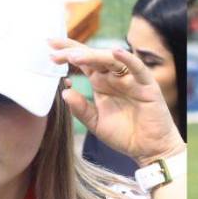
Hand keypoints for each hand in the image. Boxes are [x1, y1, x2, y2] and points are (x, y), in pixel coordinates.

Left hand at [49, 38, 182, 164]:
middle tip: (54, 51)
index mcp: (101, 83)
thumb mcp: (96, 123)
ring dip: (93, 56)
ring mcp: (131, 79)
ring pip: (111, 60)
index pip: (83, 62)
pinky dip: (128, 59)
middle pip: (94, 57)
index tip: (48, 49)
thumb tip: (65, 93)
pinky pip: (138, 69)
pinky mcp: (147, 85)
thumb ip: (81, 109)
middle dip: (74, 52)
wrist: (149, 150)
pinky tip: (115, 52)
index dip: (67, 53)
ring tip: (74, 56)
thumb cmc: (125, 135)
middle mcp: (115, 77)